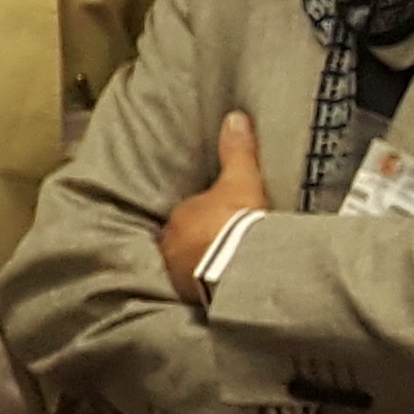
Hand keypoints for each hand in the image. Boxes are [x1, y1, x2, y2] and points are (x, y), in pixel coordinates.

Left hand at [157, 112, 271, 297]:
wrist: (240, 265)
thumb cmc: (238, 220)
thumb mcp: (242, 181)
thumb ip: (237, 151)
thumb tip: (235, 117)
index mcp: (181, 218)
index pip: (190, 216)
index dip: (205, 219)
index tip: (219, 225)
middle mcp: (171, 246)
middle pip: (185, 243)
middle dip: (199, 244)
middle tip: (221, 249)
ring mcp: (178, 273)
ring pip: (187, 267)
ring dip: (201, 268)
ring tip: (223, 273)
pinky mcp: (190, 296)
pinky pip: (197, 290)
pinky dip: (207, 288)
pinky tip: (222, 290)